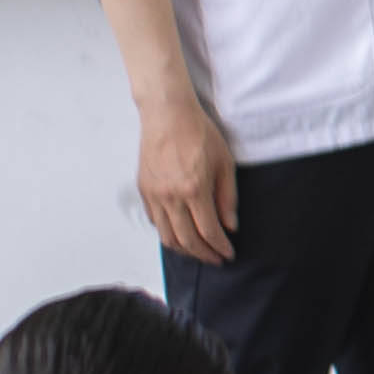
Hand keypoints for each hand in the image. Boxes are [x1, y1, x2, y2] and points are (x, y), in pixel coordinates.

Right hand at [139, 96, 238, 266]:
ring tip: (199, 251)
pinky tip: (180, 232)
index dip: (220, 247)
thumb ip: (227, 197)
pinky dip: (168, 233)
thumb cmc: (198, 132)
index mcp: (194, 190)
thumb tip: (230, 226)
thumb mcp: (224, 163)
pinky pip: (155, 221)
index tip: (228, 254)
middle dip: (204, 255)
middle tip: (216, 259)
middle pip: (187, 240)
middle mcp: (171, 197)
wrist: (168, 114)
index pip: (209, 231)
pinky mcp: (144, 190)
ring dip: (184, 249)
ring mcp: (154, 195)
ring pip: (167, 236)